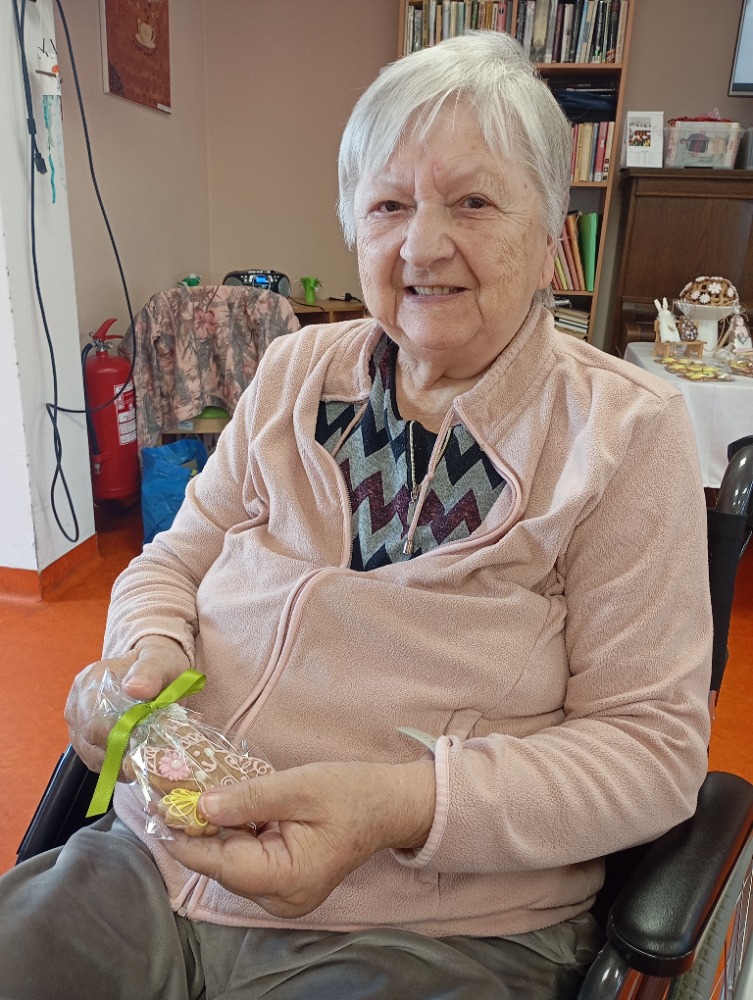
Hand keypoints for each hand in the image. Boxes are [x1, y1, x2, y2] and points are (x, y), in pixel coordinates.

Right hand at [64, 635, 189, 772]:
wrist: (154, 668)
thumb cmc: (157, 663)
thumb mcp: (160, 661)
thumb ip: (149, 671)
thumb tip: (134, 688)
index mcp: (90, 681)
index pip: (91, 718)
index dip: (113, 736)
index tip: (138, 744)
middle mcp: (77, 702)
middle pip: (88, 740)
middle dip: (117, 752)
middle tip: (145, 757)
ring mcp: (79, 722)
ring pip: (89, 754)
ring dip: (115, 762)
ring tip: (142, 761)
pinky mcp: (85, 737)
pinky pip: (94, 760)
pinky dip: (114, 766)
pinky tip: (133, 762)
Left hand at [164, 759, 434, 917]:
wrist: (392, 805)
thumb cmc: (353, 793)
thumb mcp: (301, 786)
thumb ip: (249, 797)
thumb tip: (201, 804)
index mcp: (287, 880)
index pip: (220, 863)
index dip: (185, 834)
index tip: (157, 804)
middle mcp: (280, 897)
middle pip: (222, 863)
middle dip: (196, 826)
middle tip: (168, 788)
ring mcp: (282, 892)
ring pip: (231, 859)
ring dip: (212, 825)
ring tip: (188, 789)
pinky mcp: (284, 878)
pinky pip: (246, 855)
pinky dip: (233, 829)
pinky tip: (220, 801)